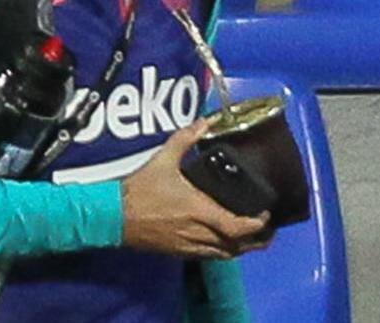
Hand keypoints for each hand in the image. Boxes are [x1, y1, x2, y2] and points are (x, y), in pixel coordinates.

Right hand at [121, 120, 271, 258]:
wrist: (113, 215)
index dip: (257, 224)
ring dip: (240, 248)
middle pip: (237, 247)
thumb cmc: (139, 189)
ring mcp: (188, 245)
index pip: (238, 227)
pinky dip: (221, 252)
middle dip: (256, 241)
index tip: (266, 215)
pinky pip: (208, 257)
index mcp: (199, 211)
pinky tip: (221, 242)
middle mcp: (198, 233)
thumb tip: (205, 121)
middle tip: (266, 231)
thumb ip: (185, 139)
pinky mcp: (178, 252)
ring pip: (224, 255)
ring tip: (249, 237)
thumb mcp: (162, 159)